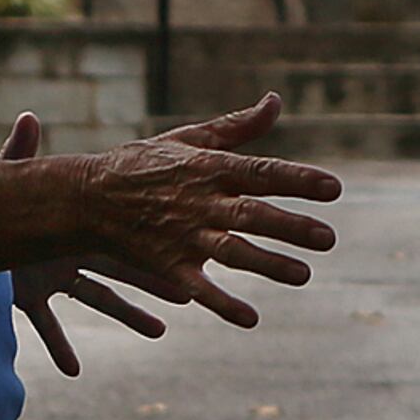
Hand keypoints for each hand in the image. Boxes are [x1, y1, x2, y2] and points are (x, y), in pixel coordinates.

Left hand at [0, 115, 169, 375]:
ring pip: (97, 300)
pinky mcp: (26, 297)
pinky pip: (48, 325)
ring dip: (128, 316)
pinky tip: (74, 370)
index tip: (182, 240)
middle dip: (155, 281)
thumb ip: (19, 149)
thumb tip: (27, 117)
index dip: (152, 239)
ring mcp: (52, 276)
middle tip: (192, 293)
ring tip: (161, 332)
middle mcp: (70, 250)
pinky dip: (59, 346)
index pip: (121, 231)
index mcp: (73, 222)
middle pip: (122, 268)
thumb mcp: (8, 172)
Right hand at [66, 96, 343, 329]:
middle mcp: (200, 202)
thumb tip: (275, 100)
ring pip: (231, 252)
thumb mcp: (188, 138)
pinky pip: (197, 287)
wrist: (86, 198)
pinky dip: (221, 303)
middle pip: (252, 214)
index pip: (262, 172)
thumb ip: (236, 126)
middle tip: (329, 239)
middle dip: (290, 226)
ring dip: (268, 264)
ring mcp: (182, 235)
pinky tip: (249, 319)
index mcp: (209, 168)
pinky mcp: (165, 264)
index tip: (334, 188)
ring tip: (304, 275)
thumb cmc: (143, 165)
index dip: (298, 180)